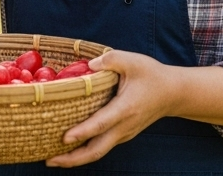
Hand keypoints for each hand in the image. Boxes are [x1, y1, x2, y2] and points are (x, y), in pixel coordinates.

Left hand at [45, 51, 176, 167]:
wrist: (173, 93)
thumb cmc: (151, 75)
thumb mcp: (131, 60)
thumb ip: (109, 60)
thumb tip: (88, 65)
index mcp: (125, 109)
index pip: (101, 124)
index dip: (82, 132)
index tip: (64, 138)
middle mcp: (124, 127)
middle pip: (97, 150)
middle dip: (73, 158)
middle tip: (49, 161)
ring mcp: (124, 133)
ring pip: (99, 151)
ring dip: (77, 158)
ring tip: (53, 159)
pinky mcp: (122, 133)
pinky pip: (103, 145)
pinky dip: (86, 151)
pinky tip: (71, 148)